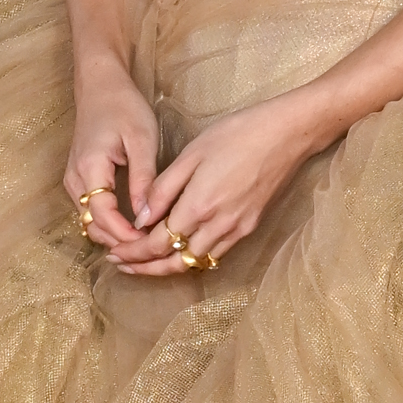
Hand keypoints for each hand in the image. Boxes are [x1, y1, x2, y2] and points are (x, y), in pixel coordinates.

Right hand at [63, 69, 161, 255]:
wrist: (100, 86)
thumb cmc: (123, 107)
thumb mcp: (142, 140)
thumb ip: (144, 180)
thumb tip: (147, 217)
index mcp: (89, 168)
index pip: (102, 216)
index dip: (125, 235)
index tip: (150, 242)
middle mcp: (74, 179)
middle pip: (93, 226)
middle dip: (121, 242)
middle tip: (152, 248)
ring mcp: (72, 181)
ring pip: (90, 223)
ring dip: (115, 236)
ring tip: (146, 241)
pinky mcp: (77, 181)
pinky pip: (90, 212)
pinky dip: (109, 224)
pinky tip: (132, 226)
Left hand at [107, 94, 320, 277]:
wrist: (286, 135)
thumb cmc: (237, 134)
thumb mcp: (192, 154)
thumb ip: (163, 189)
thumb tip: (141, 218)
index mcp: (198, 205)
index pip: (158, 243)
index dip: (133, 253)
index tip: (115, 254)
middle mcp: (218, 225)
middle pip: (175, 262)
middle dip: (145, 268)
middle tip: (122, 266)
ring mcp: (237, 229)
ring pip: (196, 262)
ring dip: (168, 267)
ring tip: (144, 264)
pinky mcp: (249, 227)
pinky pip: (216, 252)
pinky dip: (193, 257)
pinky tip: (180, 250)